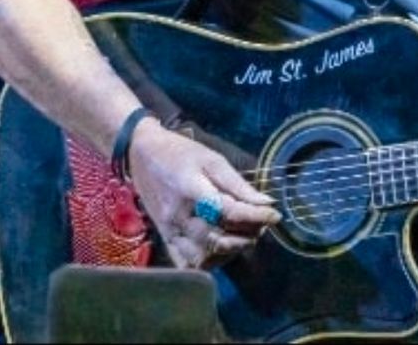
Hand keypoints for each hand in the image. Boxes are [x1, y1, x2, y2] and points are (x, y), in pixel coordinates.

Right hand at [127, 120, 280, 268]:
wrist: (142, 155)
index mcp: (192, 189)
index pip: (228, 211)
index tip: (275, 215)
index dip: (256, 216)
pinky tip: (222, 249)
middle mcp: (178, 215)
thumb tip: (266, 202)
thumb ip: (238, 184)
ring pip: (204, 255)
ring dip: (230, 251)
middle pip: (218, 237)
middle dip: (247, 235)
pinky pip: (186, 263)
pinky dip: (209, 262)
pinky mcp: (165, 238)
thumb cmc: (181, 153)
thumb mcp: (213, 159)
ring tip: (244, 235)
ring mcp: (170, 230)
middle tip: (261, 225)